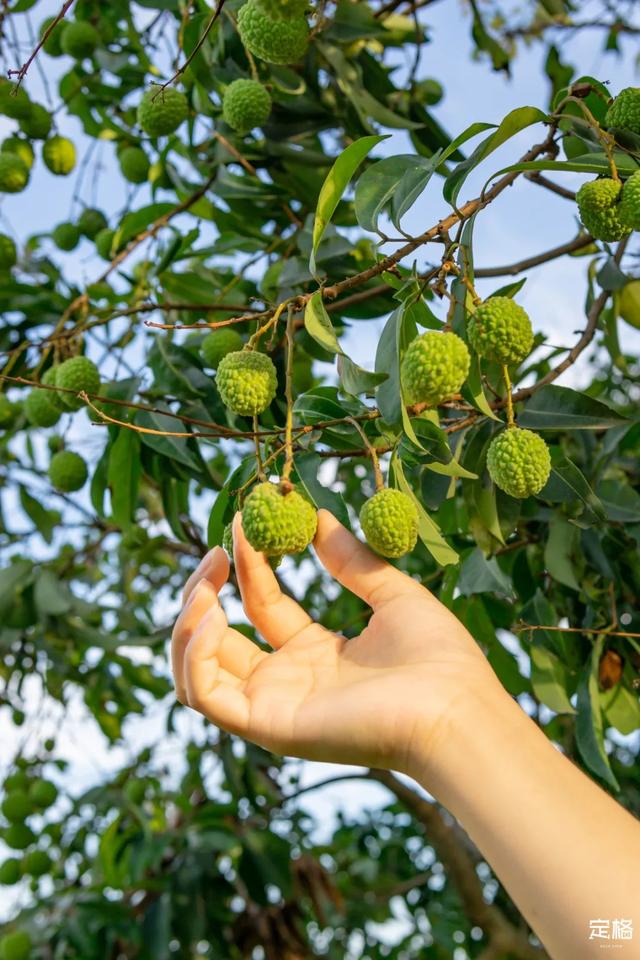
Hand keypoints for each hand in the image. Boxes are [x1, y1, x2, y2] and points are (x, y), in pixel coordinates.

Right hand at [171, 511, 502, 777]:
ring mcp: (273, 706)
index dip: (248, 564)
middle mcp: (288, 681)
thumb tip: (318, 515)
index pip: (262, 604)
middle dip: (204, 592)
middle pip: (219, 639)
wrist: (456, 707)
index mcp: (316, 654)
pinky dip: (194, 655)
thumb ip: (350, 560)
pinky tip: (211, 614)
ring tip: (206, 581)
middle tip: (214, 551)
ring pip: (198, 670)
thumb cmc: (438, 658)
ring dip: (188, 623)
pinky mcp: (267, 725)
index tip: (241, 521)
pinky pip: (206, 695)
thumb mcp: (391, 593)